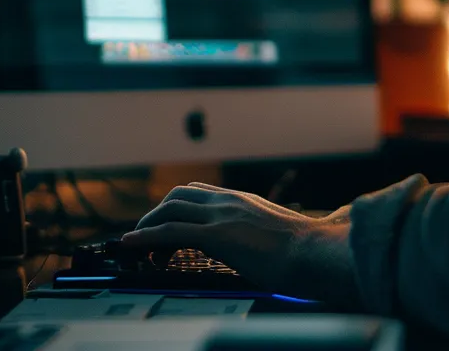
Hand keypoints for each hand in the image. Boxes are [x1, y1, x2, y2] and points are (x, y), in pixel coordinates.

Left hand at [124, 183, 358, 306]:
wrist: (317, 254)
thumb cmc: (307, 252)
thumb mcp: (280, 236)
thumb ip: (265, 233)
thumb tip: (267, 248)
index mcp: (244, 201)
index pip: (200, 194)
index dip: (178, 209)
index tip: (168, 228)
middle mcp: (230, 201)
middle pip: (179, 196)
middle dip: (157, 214)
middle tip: (149, 239)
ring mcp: (222, 215)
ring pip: (170, 209)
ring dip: (148, 226)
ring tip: (139, 247)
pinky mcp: (217, 235)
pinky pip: (169, 232)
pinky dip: (145, 237)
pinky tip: (131, 244)